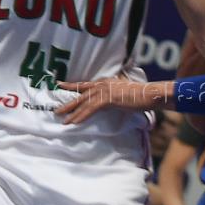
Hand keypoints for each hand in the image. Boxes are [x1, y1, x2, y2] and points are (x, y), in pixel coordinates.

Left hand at [55, 76, 172, 122]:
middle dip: (68, 102)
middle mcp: (101, 84)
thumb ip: (113, 96)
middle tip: (56, 110)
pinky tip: (75, 122)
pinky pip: (91, 109)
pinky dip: (82, 116)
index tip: (59, 85)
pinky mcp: (108, 99)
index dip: (71, 86)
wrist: (148, 94)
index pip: (84, 85)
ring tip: (62, 119)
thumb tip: (108, 101)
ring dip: (72, 112)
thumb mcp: (122, 93)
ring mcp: (104, 91)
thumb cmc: (139, 95)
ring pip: (84, 103)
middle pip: (80, 94)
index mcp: (104, 82)